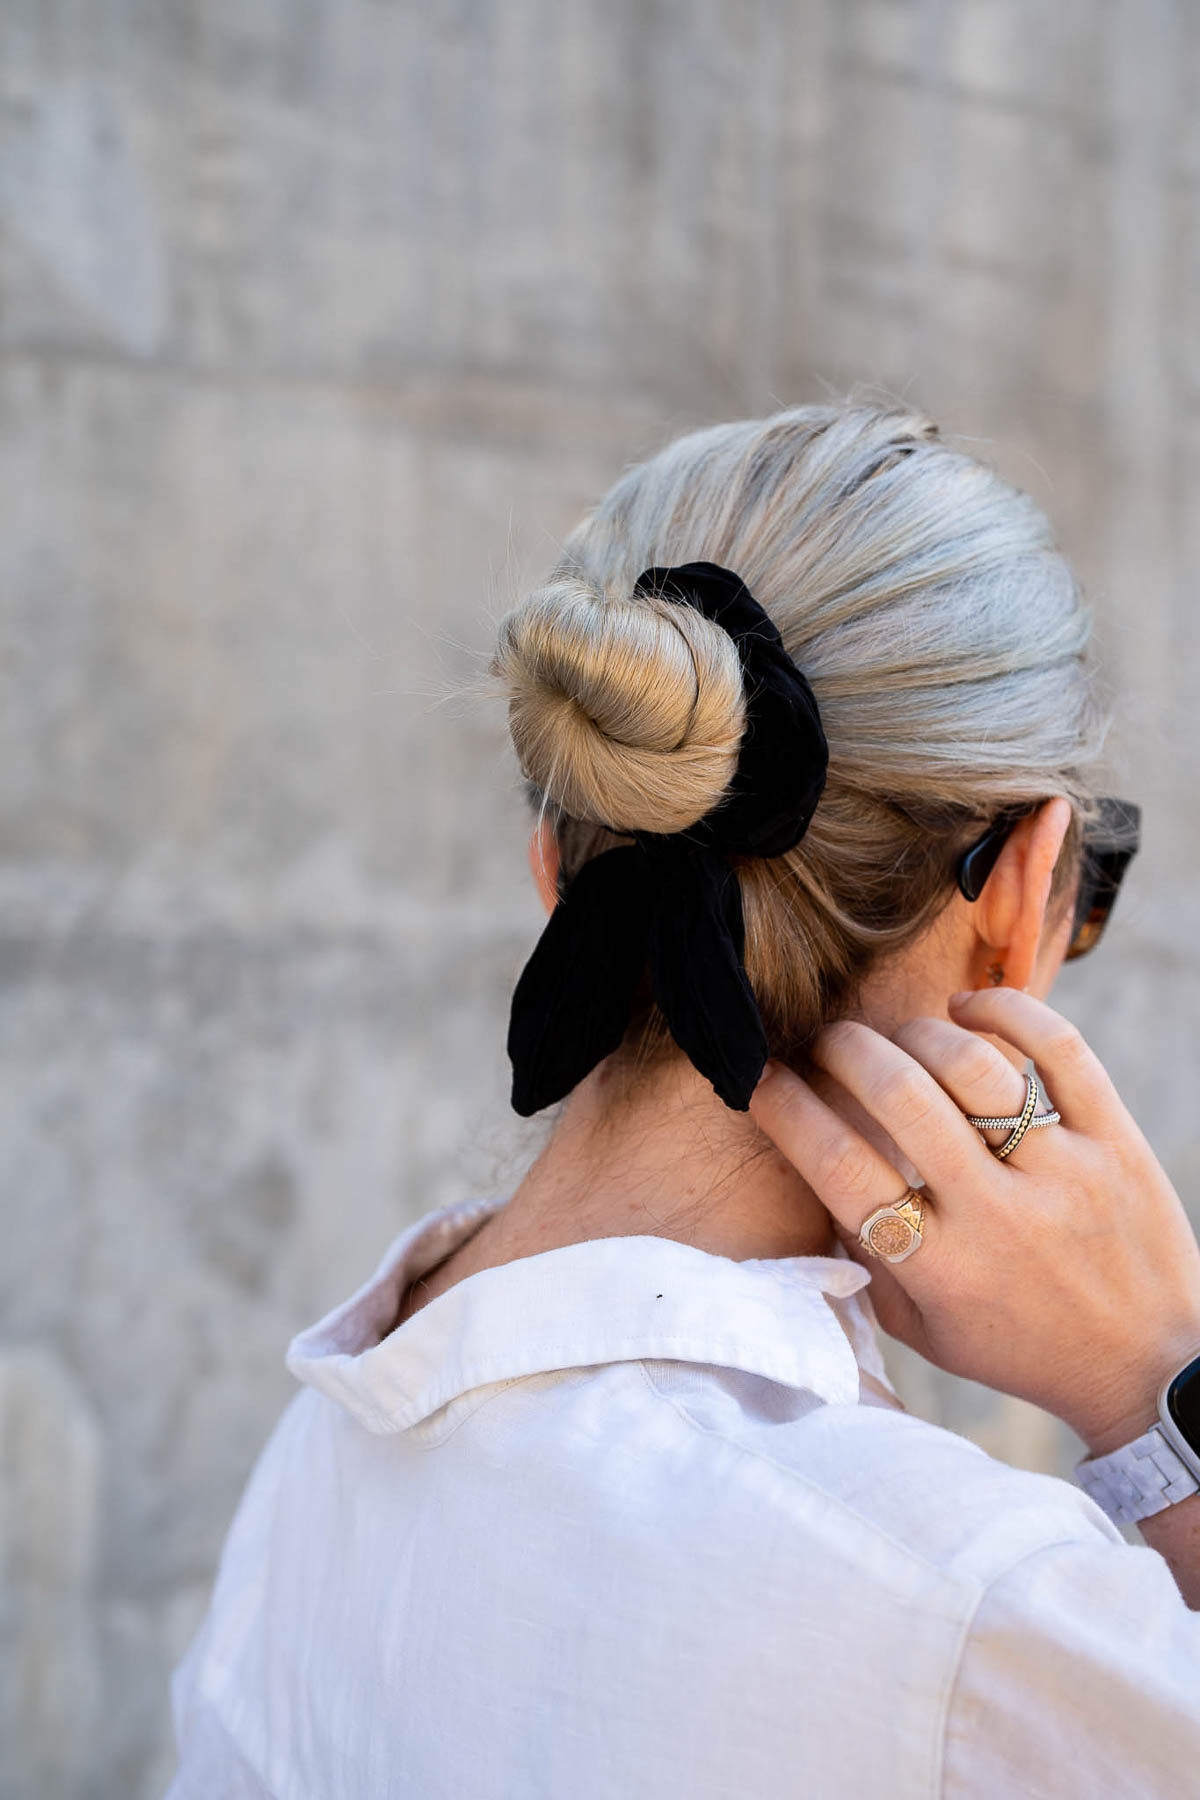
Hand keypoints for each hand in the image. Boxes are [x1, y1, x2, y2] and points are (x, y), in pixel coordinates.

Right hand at [749, 989, 1199, 1455]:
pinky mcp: (1114, 1140)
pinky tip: (968, 1009)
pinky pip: (1059, 1048)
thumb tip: (815, 1168)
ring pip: (971, 1064)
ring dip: (915, 1033)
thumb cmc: (1019, 1347)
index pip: (840, 1166)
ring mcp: (1062, 1171)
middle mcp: (997, 1215)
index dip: (787, 1108)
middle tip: (828, 1044)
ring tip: (898, 1040)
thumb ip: (864, 1258)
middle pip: (898, 1095)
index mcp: (939, 1268)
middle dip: (843, 1049)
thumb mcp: (922, 1328)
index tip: (763, 1076)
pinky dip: (1005, 1010)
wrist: (1147, 1368)